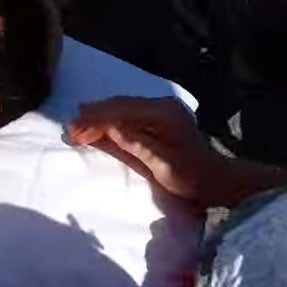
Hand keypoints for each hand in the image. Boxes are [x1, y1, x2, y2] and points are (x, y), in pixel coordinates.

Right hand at [68, 97, 219, 205]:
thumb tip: (112, 129)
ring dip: (99, 118)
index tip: (75, 131)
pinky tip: (96, 125)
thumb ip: (138, 146)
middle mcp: (162, 106)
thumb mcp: (163, 166)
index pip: (122, 110)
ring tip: (77, 128)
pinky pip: (127, 113)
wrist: (214, 180)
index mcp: (164, 114)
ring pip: (121, 108)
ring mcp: (160, 110)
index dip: (96, 119)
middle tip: (71, 130)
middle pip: (120, 105)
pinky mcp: (157, 118)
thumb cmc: (190, 177)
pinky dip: (109, 120)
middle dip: (93, 117)